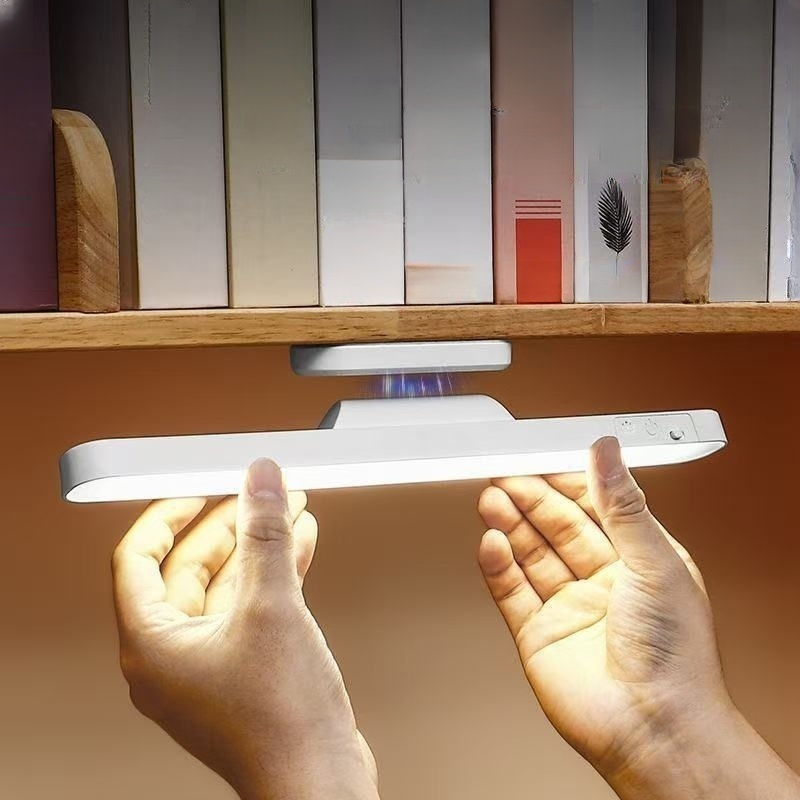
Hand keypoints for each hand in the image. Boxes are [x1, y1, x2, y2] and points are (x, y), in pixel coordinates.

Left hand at [112, 459, 377, 799]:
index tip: (195, 490)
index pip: (138, 558)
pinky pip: (250, 609)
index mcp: (152, 645)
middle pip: (189, 568)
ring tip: (287, 511)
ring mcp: (209, 668)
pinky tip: (300, 547)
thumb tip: (258, 481)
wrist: (319, 780)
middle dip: (229, 525)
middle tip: (256, 495)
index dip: (166, 515)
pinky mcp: (243, 673)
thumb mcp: (272, 606)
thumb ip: (264, 535)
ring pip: (226, 587)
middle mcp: (172, 658)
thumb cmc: (281, 722)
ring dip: (258, 547)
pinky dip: (273, 575)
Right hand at [478, 437, 730, 787]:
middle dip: (529, 497)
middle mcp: (602, 581)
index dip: (565, 480)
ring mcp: (568, 607)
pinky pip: (512, 591)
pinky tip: (491, 542)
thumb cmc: (676, 655)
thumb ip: (623, 505)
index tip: (541, 456)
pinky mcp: (539, 634)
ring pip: (530, 554)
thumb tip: (607, 452)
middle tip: (503, 474)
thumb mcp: (656, 562)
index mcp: (638, 560)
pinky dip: (498, 565)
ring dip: (509, 524)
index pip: (594, 506)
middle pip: (555, 526)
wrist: (655, 729)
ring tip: (490, 499)